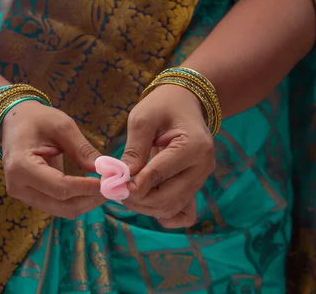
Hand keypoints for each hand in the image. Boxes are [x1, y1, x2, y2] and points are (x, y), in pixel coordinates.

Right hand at [0, 101, 105, 218]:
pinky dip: (78, 200)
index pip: (60, 187)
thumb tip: (107, 170)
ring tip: (108, 188)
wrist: (14, 121)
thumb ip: (82, 149)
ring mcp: (23, 194)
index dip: (87, 187)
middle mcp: (18, 186)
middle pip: (61, 204)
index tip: (111, 182)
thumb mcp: (62, 126)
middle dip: (91, 199)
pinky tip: (93, 189)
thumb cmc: (37, 119)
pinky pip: (57, 205)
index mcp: (21, 166)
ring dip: (86, 202)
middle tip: (115, 188)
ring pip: (61, 209)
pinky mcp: (30, 196)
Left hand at [121, 85, 215, 227]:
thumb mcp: (143, 119)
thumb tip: (120, 179)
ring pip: (173, 209)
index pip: (159, 175)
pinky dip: (164, 213)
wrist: (184, 102)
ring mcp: (202, 179)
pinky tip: (146, 200)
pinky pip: (183, 214)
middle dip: (138, 199)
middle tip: (115, 191)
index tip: (111, 184)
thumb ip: (133, 149)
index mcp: (194, 146)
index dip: (133, 184)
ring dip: (146, 207)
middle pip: (168, 199)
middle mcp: (203, 166)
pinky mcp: (196, 186)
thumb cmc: (162, 105)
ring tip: (125, 193)